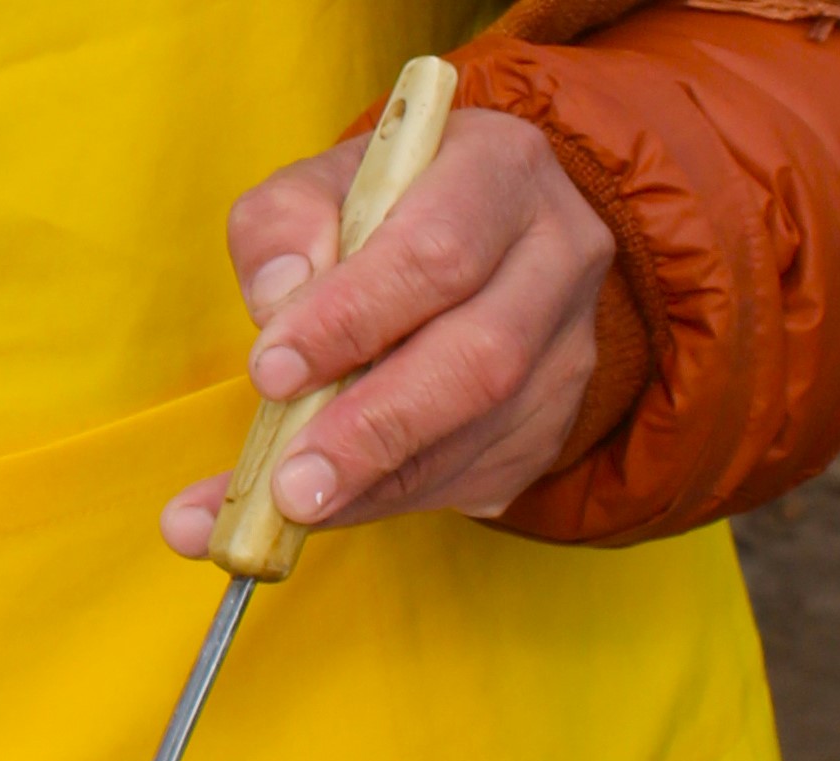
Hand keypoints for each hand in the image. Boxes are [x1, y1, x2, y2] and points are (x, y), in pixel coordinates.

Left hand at [160, 109, 611, 557]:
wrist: (478, 245)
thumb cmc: (384, 212)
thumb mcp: (321, 187)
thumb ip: (282, 225)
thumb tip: (277, 296)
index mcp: (502, 171)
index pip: (435, 253)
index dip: (350, 319)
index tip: (270, 372)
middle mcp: (559, 255)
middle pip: (480, 357)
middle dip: (373, 427)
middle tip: (290, 485)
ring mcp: (569, 346)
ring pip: (479, 431)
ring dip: (374, 481)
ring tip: (289, 509)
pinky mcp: (553, 420)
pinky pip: (471, 475)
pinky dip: (388, 499)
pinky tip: (330, 507)